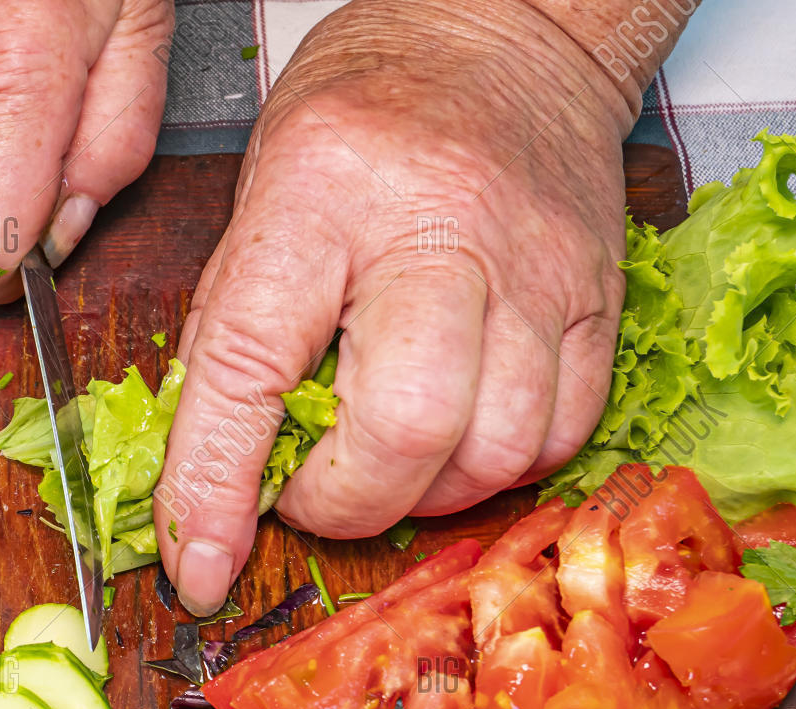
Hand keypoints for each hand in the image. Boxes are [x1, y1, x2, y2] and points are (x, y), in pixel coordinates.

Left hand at [154, 0, 636, 614]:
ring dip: (422, 493)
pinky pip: (560, 436)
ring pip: (493, 452)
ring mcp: (535, 267)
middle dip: (342, 503)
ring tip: (383, 459)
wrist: (501, 35)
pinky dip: (496, 470)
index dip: (214, 489)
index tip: (198, 568)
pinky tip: (456, 439)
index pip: (249, 370)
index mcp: (318, 199)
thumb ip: (237, 337)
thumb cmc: (365, 116)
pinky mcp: (597, 299)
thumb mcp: (261, 200)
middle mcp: (439, 232)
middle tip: (311, 489)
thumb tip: (210, 482)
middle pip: (404, 430)